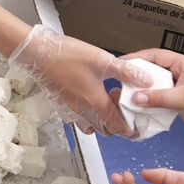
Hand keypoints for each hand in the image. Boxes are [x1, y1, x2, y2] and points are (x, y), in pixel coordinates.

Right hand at [8, 24, 152, 135]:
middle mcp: (82, 110)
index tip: (136, 129)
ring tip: (104, 101)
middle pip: (104, 129)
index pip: (117, 126)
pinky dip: (85, 114)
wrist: (37, 53)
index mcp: (95, 103)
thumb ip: (127, 72)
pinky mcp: (60, 103)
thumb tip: (146, 81)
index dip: (129, 130)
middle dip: (116, 123)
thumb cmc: (67, 56)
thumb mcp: (103, 60)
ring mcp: (69, 108)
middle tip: (120, 105)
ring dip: (100, 119)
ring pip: (89, 125)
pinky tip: (86, 97)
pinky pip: (76, 118)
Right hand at [117, 48, 183, 140]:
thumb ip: (158, 98)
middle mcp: (179, 73)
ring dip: (143, 90)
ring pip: (155, 85)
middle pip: (153, 70)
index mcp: (182, 64)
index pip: (155, 55)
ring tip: (126, 94)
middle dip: (138, 75)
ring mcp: (178, 88)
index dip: (138, 57)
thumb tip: (135, 98)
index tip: (121, 62)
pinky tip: (140, 107)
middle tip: (120, 80)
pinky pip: (159, 98)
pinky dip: (150, 101)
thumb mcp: (183, 99)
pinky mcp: (178, 101)